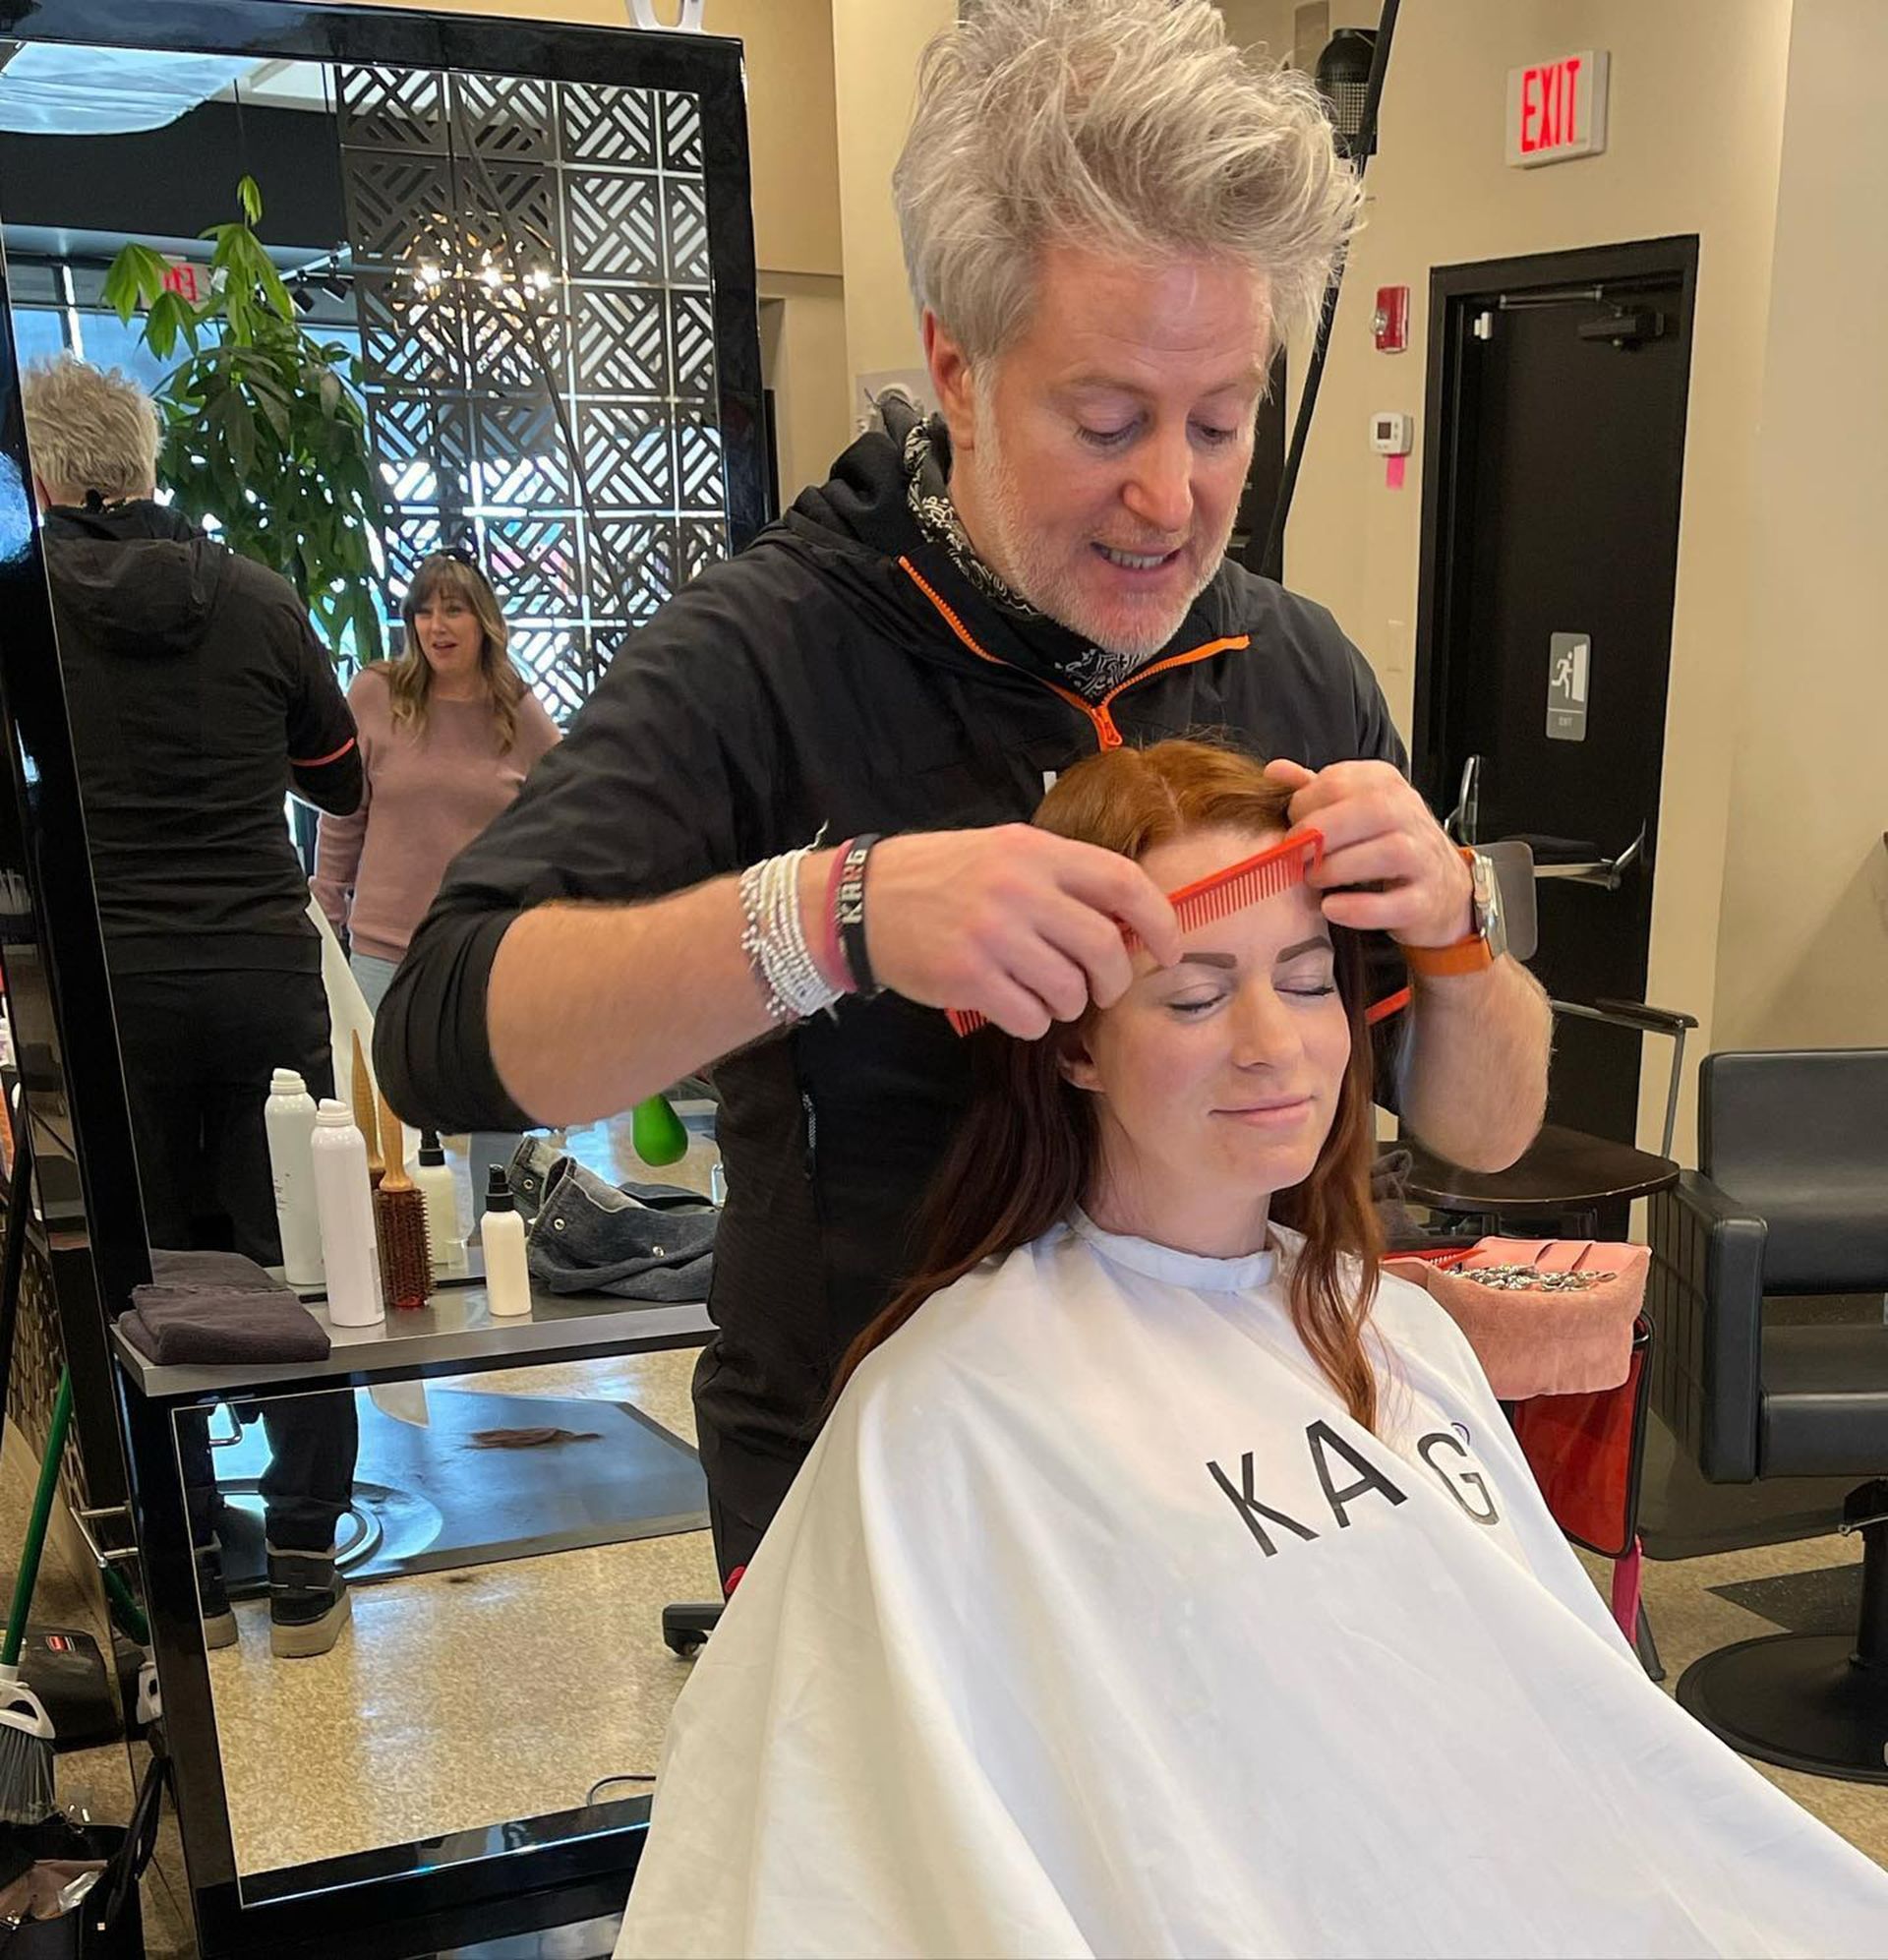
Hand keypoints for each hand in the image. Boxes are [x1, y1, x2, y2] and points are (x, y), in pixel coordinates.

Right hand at [865, 826, 1181, 1037]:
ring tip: (1049, 996)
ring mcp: (991, 934)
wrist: (864, 901)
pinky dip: (1034, 1022)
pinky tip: (1015, 1007)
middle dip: (1115, 980)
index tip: (1169, 949)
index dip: (1159, 921)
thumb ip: (1062, 877)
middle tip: (1104, 989)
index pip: (1123, 883)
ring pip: (1070, 990)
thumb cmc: (943, 877)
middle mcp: (1018, 889)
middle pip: (1103, 947)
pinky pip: (1030, 1017)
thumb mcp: (1005, 852)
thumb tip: (1129, 921)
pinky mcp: (967, 976)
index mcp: (1035, 852)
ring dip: (1070, 1004)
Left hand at [1264, 758, 1471, 948]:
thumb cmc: (1385, 844)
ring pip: (1388, 853)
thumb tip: (1275, 771)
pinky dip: (1359, 908)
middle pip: (1368, 810)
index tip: (1290, 828)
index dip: (1303, 806)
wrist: (1440, 889)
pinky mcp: (1425, 902)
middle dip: (1319, 834)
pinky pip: (1397, 903)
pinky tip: (1331, 907)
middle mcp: (1410, 816)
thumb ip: (1316, 791)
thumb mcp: (1352, 810)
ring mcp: (1423, 859)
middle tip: (1295, 855)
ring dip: (1338, 868)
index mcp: (1386, 785)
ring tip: (1313, 880)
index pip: (1338, 782)